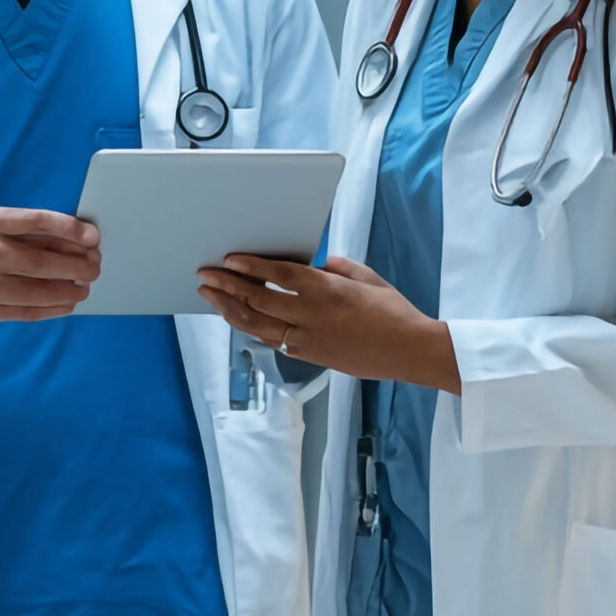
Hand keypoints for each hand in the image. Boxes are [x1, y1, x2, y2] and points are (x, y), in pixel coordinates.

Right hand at [0, 208, 101, 345]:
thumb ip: (39, 234)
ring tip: (84, 288)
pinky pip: (28, 312)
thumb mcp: (5, 231)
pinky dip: (54, 308)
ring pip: (37, 291)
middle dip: (76, 266)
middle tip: (94, 267)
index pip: (36, 221)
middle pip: (41, 261)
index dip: (69, 229)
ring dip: (69, 291)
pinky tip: (67, 303)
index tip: (93, 237)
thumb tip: (85, 241)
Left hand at [196, 254, 461, 392]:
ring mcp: (307, 338)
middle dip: (227, 286)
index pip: (279, 275)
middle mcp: (312, 314)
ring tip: (209, 295)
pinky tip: (235, 317)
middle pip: (258, 299)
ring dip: (228, 308)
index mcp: (327, 290)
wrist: (409, 351)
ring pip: (257, 324)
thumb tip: (309, 264)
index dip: (250, 266)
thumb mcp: (364, 276)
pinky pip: (270, 340)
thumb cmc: (391, 310)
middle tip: (206, 275)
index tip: (229, 259)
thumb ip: (333, 267)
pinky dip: (249, 326)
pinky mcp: (308, 355)